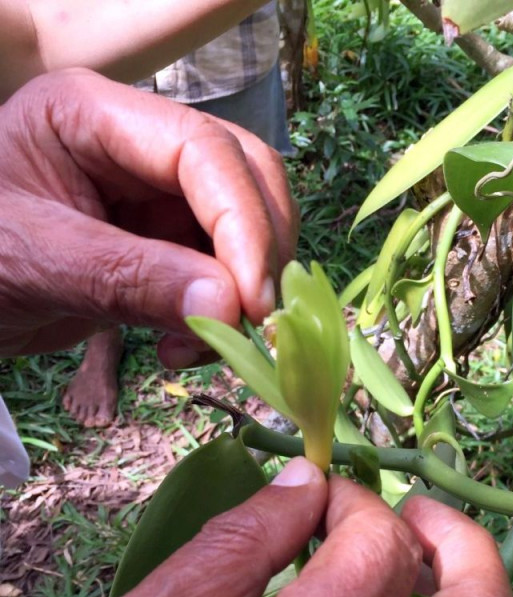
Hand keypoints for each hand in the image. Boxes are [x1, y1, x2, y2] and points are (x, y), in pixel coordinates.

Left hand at [0, 68, 297, 365]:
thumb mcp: (34, 264)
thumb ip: (130, 280)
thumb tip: (229, 306)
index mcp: (94, 115)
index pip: (204, 151)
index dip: (243, 224)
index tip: (253, 301)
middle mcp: (139, 146)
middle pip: (246, 176)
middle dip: (259, 251)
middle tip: (253, 321)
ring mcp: (157, 194)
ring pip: (246, 227)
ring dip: (244, 291)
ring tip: (205, 343)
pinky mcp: (166, 241)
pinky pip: (224, 272)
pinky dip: (223, 314)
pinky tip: (181, 347)